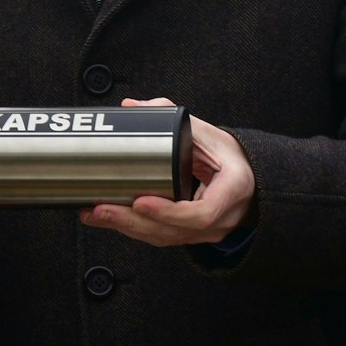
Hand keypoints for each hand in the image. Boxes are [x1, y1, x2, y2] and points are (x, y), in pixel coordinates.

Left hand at [79, 99, 254, 247]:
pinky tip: (110, 219)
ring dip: (128, 228)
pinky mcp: (193, 235)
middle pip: (176, 231)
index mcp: (233, 188)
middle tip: (103, 209)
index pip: (203, 212)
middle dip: (134, 223)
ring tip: (96, 214)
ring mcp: (209, 231)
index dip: (169, 212)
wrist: (249, 177)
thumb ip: (170, 116)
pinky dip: (134, 230)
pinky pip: (163, 237)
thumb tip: (132, 106)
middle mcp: (223, 216)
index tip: (141, 202)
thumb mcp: (207, 132)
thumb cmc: (230, 155)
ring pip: (166, 239)